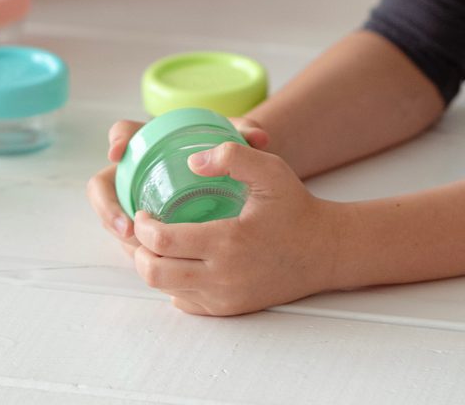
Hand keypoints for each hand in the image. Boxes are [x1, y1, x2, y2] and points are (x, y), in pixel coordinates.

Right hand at [86, 116, 270, 254]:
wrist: (233, 180)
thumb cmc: (227, 155)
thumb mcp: (235, 140)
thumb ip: (245, 134)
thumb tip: (259, 138)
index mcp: (152, 141)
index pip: (124, 134)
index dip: (116, 140)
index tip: (118, 152)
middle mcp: (137, 172)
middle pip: (104, 187)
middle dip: (108, 208)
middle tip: (129, 227)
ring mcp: (139, 200)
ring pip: (116, 220)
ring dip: (122, 239)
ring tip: (142, 254)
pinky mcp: (148, 228)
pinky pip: (133, 242)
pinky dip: (140, 255)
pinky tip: (158, 268)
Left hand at [131, 139, 337, 315]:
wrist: (324, 251)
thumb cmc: (296, 208)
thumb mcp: (270, 170)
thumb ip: (232, 156)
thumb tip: (191, 160)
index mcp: (228, 242)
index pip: (164, 242)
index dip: (142, 226)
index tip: (143, 211)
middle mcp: (223, 277)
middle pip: (156, 274)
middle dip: (139, 250)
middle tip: (143, 228)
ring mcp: (225, 298)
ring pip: (167, 290)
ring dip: (153, 267)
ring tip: (155, 242)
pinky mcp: (230, 309)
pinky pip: (186, 303)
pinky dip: (172, 283)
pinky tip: (177, 260)